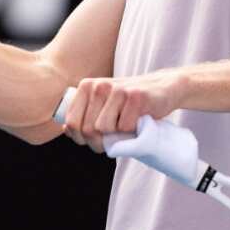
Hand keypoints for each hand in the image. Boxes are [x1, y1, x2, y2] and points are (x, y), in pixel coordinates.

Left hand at [60, 73, 183, 152]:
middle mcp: (98, 86)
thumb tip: (67, 129)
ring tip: (124, 130)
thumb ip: (85, 114)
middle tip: (111, 143)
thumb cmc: (128, 102)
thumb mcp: (103, 103)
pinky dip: (131, 131)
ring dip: (115, 137)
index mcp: (86, 86)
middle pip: (88, 129)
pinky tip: (137, 122)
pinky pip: (125, 127)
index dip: (80, 139)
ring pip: (105, 129)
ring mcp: (117, 90)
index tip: (91, 142)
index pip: (72, 122)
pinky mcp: (136, 96)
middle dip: (98, 143)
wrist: (163, 87)